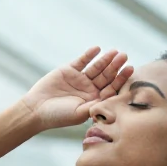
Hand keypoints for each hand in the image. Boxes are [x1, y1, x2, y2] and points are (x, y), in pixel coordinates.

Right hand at [18, 47, 132, 130]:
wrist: (36, 109)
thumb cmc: (58, 116)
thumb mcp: (79, 114)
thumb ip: (95, 106)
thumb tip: (112, 101)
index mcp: (94, 101)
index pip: (111, 88)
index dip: (120, 79)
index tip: (130, 69)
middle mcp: (89, 89)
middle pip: (106, 76)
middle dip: (115, 66)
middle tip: (124, 56)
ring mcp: (80, 79)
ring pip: (96, 67)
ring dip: (105, 59)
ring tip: (114, 52)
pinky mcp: (69, 70)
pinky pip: (82, 61)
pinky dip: (89, 55)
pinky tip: (97, 49)